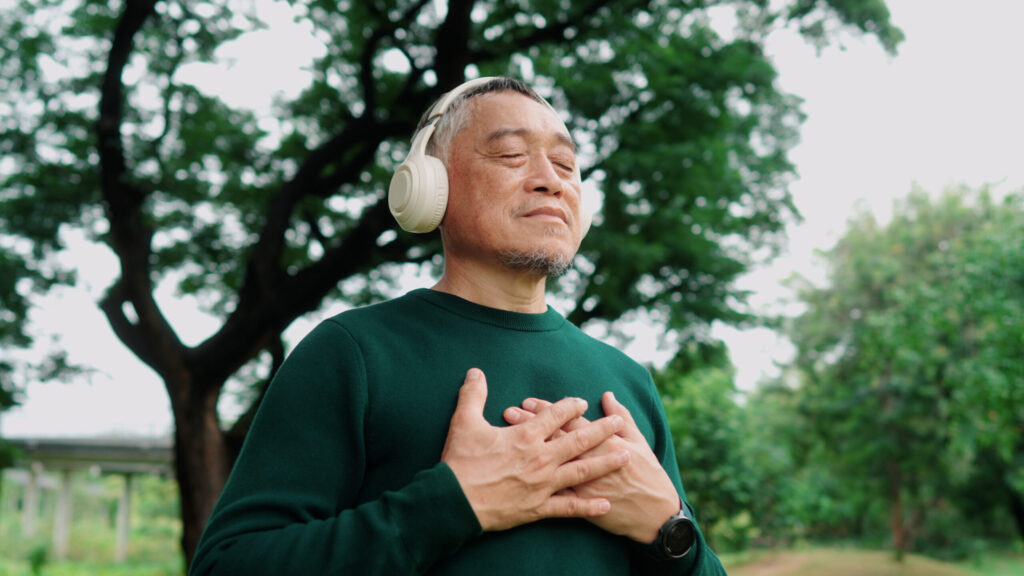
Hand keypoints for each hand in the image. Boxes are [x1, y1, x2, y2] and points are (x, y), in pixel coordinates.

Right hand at [441, 368, 629, 531]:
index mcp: (525, 436)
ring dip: (605, 462)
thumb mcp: (463, 422)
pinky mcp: (538, 508)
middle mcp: (540, 458)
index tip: (582, 401)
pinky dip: (588, 507)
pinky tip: (606, 505)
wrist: (454, 503)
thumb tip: (475, 372)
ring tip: (625, 456)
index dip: (570, 406)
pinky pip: (569, 508)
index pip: (555, 415)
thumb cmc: (459, 462)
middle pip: (578, 440)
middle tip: (619, 422)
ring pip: (581, 471)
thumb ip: (473, 395)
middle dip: (601, 429)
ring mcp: (542, 484)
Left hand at [504, 391, 679, 542]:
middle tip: (508, 412)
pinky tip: (517, 475)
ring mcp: (584, 482)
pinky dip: (535, 482)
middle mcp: (591, 459)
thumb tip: (607, 396)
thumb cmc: (648, 475)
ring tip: (508, 437)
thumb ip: (621, 417)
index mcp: (605, 441)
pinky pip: (554, 491)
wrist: (655, 514)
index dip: (549, 409)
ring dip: (529, 448)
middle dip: (531, 424)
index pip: (571, 420)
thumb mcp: (639, 442)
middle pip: (555, 437)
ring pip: (550, 461)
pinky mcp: (581, 503)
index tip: (528, 401)